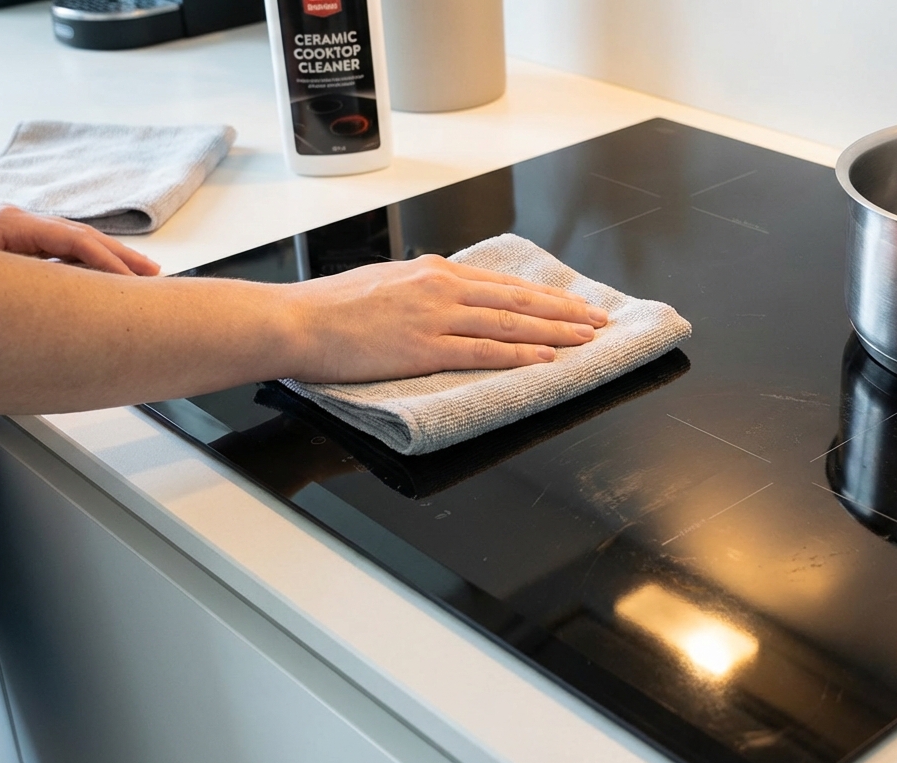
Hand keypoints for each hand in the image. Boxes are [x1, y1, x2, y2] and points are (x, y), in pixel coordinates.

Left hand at [0, 204, 159, 275]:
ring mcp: (10, 233)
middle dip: (120, 257)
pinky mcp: (6, 245)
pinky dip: (84, 264)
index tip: (133, 285)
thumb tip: (72, 282)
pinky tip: (98, 278)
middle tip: (152, 276)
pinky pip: (55, 252)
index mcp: (8, 224)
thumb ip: (29, 276)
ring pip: (71, 243)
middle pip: (80, 237)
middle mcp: (12, 223)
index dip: (109, 263)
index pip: (75, 240)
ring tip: (138, 275)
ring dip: (106, 260)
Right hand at [287, 253, 608, 382]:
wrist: (297, 320)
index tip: (573, 304)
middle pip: (518, 300)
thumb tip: (451, 298)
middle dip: (564, 311)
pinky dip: (520, 354)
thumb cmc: (333, 307)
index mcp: (434, 271)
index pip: (504, 285)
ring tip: (586, 339)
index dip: (544, 296)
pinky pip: (484, 351)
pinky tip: (546, 358)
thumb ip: (424, 289)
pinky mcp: (425, 347)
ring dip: (554, 332)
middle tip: (598, 320)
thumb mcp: (387, 282)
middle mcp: (442, 287)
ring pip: (510, 323)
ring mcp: (435, 317)